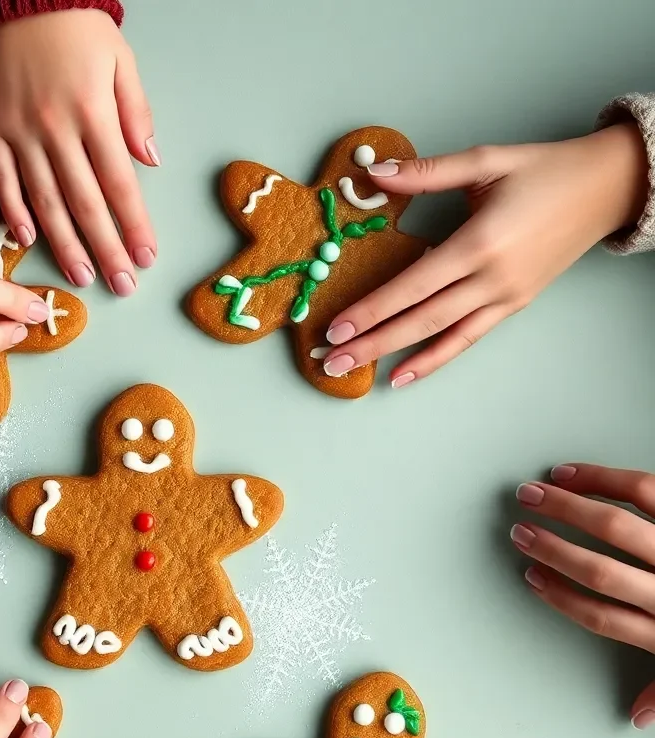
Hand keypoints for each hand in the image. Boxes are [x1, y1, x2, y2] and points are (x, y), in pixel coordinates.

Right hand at [0, 9, 157, 296]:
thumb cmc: (73, 25)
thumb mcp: (119, 60)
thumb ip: (136, 112)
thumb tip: (150, 160)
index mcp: (93, 113)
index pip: (120, 185)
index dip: (134, 227)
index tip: (146, 259)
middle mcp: (56, 129)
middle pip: (86, 204)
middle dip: (107, 250)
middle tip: (121, 286)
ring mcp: (19, 132)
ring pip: (46, 202)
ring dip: (66, 244)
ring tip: (82, 276)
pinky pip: (4, 180)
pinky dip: (15, 212)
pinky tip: (31, 240)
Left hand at [320, 123, 648, 386]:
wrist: (609, 188)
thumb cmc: (546, 171)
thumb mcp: (486, 160)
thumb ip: (426, 172)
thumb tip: (375, 172)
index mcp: (479, 242)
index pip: (412, 285)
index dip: (372, 309)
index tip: (336, 327)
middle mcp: (491, 278)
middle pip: (420, 319)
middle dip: (372, 342)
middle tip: (330, 360)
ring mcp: (504, 297)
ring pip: (441, 336)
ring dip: (395, 357)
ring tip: (358, 372)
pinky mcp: (513, 306)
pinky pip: (466, 339)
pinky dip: (435, 359)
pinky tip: (404, 374)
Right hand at [512, 464, 654, 726]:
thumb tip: (639, 717)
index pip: (603, 616)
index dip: (560, 597)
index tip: (531, 578)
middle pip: (601, 568)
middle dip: (554, 547)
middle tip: (520, 528)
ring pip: (620, 526)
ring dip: (570, 507)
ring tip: (536, 492)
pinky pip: (650, 491)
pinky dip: (608, 478)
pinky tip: (576, 473)